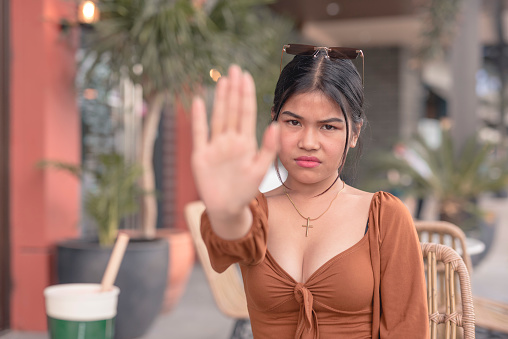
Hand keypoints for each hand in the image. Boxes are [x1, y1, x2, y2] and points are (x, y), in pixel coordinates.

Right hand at [191, 65, 279, 219]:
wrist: (227, 209)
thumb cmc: (245, 190)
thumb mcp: (260, 169)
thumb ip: (268, 148)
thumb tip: (275, 123)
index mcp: (245, 142)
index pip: (246, 113)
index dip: (246, 94)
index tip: (246, 76)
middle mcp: (230, 140)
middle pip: (231, 110)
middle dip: (233, 90)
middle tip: (235, 69)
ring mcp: (215, 146)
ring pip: (218, 117)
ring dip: (219, 99)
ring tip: (222, 80)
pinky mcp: (201, 155)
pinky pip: (199, 133)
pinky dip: (198, 119)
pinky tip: (197, 102)